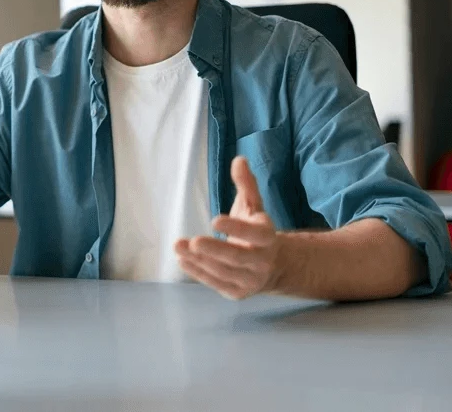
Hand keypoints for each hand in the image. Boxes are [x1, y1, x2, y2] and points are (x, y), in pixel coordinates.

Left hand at [174, 155, 280, 299]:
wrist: (273, 266)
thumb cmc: (256, 230)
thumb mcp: (253, 206)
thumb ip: (246, 185)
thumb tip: (238, 160)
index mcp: (268, 238)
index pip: (255, 234)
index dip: (236, 228)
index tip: (215, 220)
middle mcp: (262, 262)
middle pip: (238, 258)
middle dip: (215, 250)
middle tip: (193, 241)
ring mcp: (250, 280)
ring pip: (224, 272)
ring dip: (199, 261)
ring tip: (178, 246)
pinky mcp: (237, 292)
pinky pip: (216, 283)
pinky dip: (198, 273)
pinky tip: (182, 260)